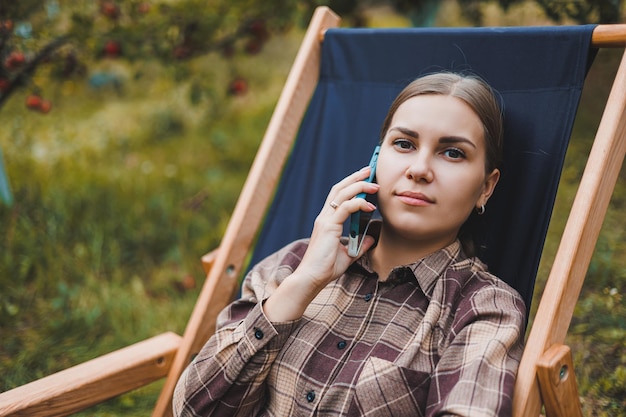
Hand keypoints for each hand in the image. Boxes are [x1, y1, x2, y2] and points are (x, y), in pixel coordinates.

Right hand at [263, 167, 377, 321]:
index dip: (352, 184)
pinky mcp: (328, 227)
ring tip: (374, 184)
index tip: (366, 177)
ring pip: (342, 194)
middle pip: (339, 188)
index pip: (339, 195)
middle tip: (370, 169)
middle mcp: (324, 217)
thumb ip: (359, 245)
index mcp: (327, 221)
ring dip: (360, 186)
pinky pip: (345, 208)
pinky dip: (358, 203)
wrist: (311, 279)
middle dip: (356, 177)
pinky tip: (370, 205)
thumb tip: (371, 238)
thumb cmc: (325, 268)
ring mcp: (325, 220)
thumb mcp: (348, 255)